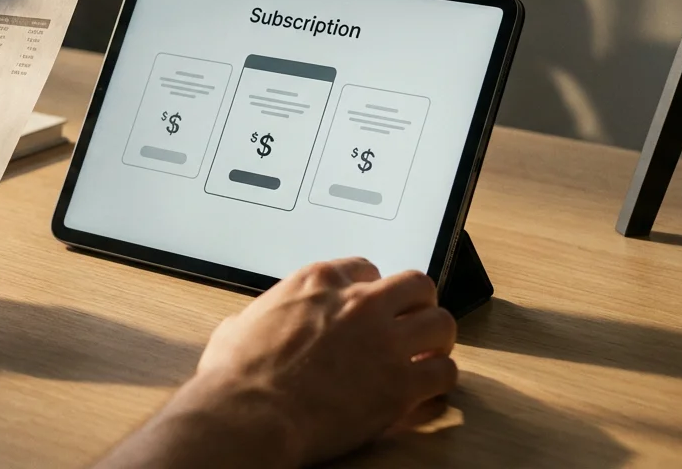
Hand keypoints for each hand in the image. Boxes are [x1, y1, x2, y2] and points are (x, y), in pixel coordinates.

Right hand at [96, 258, 456, 468]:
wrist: (249, 414)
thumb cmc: (237, 376)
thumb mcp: (239, 325)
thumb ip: (262, 316)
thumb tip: (249, 326)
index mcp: (318, 281)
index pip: (367, 268)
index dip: (373, 290)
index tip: (373, 308)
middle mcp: (358, 302)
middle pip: (416, 285)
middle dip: (418, 306)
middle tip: (412, 326)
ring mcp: (384, 341)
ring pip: (441, 324)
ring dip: (436, 341)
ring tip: (427, 357)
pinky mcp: (400, 383)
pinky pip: (444, 374)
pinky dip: (438, 384)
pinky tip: (424, 393)